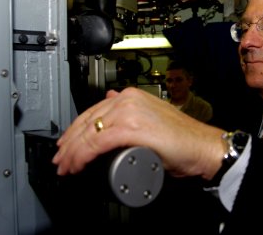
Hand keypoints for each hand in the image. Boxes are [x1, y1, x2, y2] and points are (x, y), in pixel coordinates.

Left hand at [52, 87, 225, 179]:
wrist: (201, 146)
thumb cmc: (182, 138)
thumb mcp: (151, 118)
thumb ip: (131, 110)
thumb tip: (110, 101)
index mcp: (130, 96)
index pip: (92, 112)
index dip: (75, 131)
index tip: (67, 146)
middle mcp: (127, 100)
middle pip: (86, 121)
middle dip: (69, 144)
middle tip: (61, 160)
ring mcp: (129, 112)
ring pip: (88, 132)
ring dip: (73, 152)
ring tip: (67, 166)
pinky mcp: (131, 128)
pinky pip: (97, 142)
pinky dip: (83, 155)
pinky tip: (77, 164)